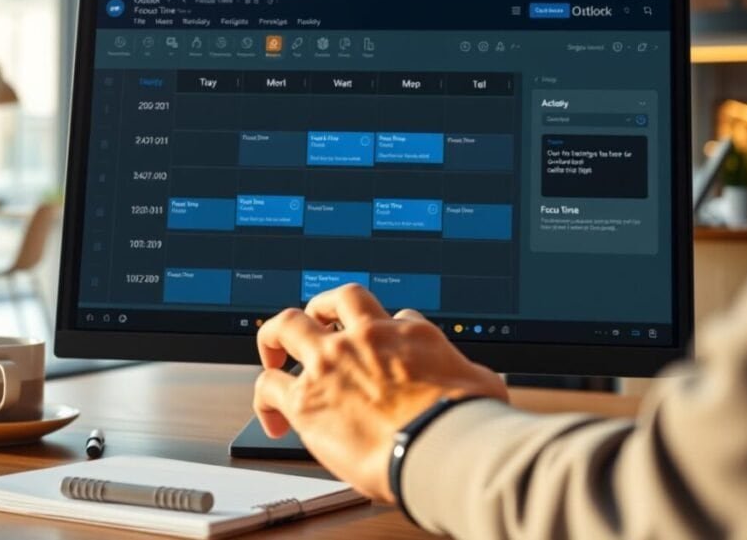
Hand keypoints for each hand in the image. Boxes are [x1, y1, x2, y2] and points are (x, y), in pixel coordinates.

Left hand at [253, 284, 508, 502]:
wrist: (441, 446)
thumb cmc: (467, 423)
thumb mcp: (482, 386)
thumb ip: (469, 377)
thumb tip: (479, 385)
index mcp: (411, 335)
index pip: (390, 317)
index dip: (382, 330)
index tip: (379, 348)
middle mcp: (366, 339)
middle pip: (334, 299)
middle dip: (321, 308)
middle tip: (315, 323)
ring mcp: (331, 363)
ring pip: (287, 325)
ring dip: (276, 336)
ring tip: (273, 353)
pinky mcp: (306, 399)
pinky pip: (268, 386)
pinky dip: (263, 399)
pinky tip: (269, 417)